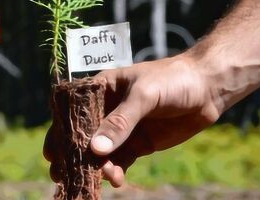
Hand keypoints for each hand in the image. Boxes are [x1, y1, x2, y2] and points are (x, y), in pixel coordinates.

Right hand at [44, 53, 221, 186]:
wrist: (207, 88)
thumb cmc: (172, 80)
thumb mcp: (144, 96)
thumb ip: (120, 122)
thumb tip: (95, 149)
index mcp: (101, 89)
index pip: (73, 111)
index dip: (60, 132)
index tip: (52, 153)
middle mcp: (107, 109)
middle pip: (83, 135)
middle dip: (73, 155)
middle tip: (63, 175)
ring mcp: (122, 128)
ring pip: (101, 152)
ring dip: (96, 167)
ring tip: (98, 179)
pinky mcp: (138, 143)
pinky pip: (120, 160)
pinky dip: (115, 171)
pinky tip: (116, 180)